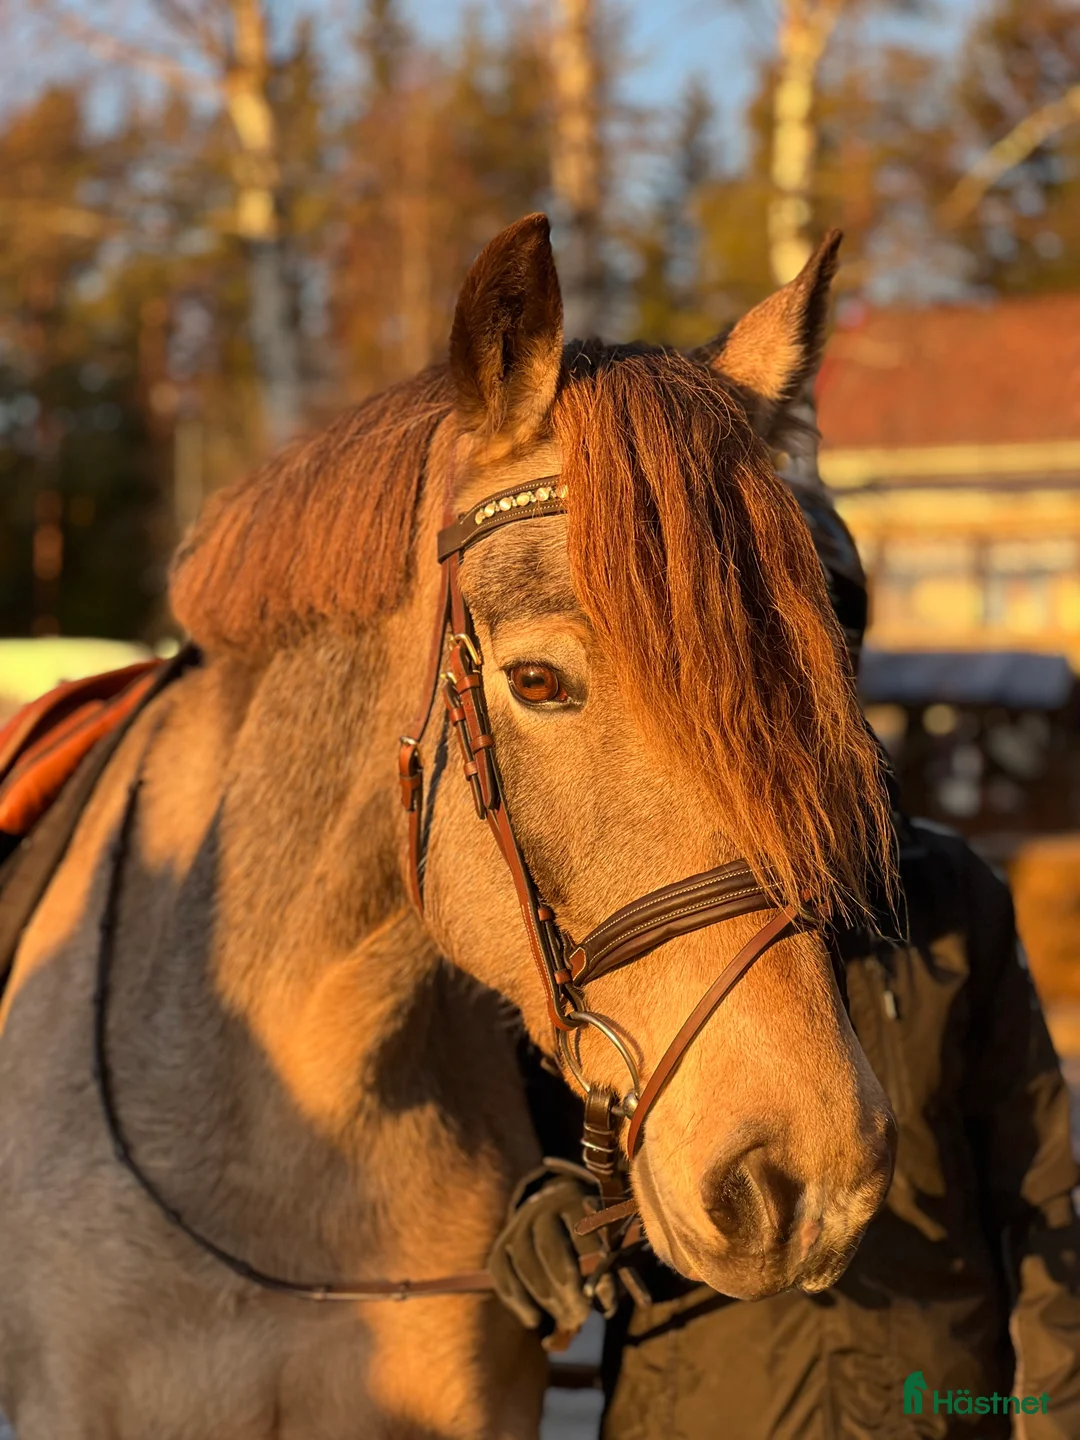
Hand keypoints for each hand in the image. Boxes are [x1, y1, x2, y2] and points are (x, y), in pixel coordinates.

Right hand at [488, 1159, 618, 1338]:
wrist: (552, 1212)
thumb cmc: (592, 1235)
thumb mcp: (609, 1240)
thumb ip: (621, 1266)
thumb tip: (643, 1301)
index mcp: (575, 1201)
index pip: (584, 1232)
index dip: (596, 1270)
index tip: (607, 1303)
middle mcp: (542, 1208)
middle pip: (550, 1247)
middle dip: (566, 1287)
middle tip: (581, 1317)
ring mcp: (518, 1226)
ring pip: (525, 1261)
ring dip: (546, 1297)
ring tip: (566, 1321)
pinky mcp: (501, 1246)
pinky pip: (502, 1272)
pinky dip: (517, 1300)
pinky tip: (535, 1322)